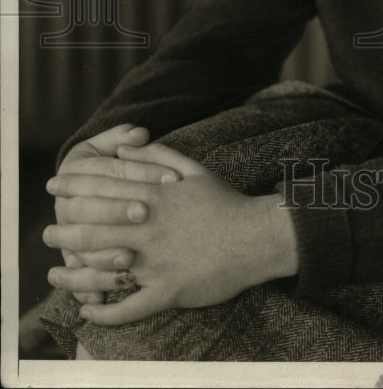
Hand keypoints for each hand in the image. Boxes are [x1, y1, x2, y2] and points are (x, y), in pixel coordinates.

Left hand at [44, 143, 298, 325]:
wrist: (257, 236)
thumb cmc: (226, 201)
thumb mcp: (194, 169)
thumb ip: (156, 156)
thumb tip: (123, 148)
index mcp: (154, 196)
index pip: (103, 187)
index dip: (74, 186)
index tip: (53, 186)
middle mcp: (150, 228)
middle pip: (94, 228)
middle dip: (64, 230)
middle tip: (45, 235)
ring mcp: (157, 261)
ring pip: (104, 269)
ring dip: (74, 274)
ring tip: (54, 275)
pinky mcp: (168, 290)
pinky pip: (129, 307)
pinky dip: (105, 313)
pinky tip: (88, 312)